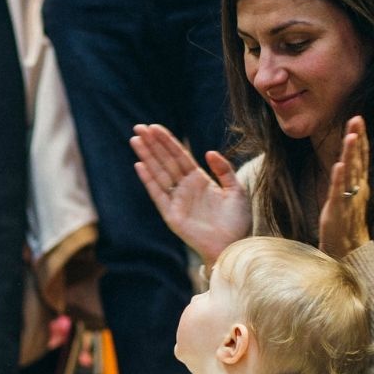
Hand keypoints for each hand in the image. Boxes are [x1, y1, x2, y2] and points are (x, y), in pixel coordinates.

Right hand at [131, 123, 250, 263]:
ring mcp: (177, 201)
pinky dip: (149, 180)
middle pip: (166, 161)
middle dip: (153, 144)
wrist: (234, 246)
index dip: (168, 142)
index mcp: (200, 180)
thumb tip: (208, 152)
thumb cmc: (237, 222)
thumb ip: (224, 170)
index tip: (155, 127)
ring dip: (147, 157)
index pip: (180, 156)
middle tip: (139, 127)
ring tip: (135, 139)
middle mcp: (186, 188)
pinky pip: (158, 194)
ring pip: (159, 173)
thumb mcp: (236, 191)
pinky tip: (139, 165)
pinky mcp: (172, 215)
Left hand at [319, 116, 370, 258]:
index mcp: (360, 184)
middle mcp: (357, 188)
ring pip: (351, 172)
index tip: (358, 119)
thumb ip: (350, 177)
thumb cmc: (346, 221)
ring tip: (351, 137)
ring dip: (351, 154)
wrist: (347, 249)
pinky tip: (339, 166)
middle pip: (358, 159)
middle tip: (356, 119)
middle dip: (357, 138)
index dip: (361, 138)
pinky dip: (339, 178)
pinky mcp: (338, 210)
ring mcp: (348, 198)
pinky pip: (339, 192)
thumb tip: (347, 159)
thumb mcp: (349, 194)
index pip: (362, 156)